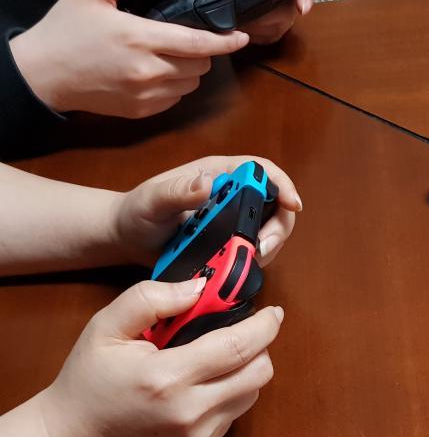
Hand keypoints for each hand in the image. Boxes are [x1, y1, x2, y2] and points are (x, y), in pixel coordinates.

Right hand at [9, 0, 248, 117]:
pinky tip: (157, 73)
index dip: (225, 42)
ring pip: (191, 85)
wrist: (42, 74)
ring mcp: (146, 95)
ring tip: (170, 55)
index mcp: (139, 38)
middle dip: (202, 52)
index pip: (197, 43)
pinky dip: (176, 86)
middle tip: (186, 39)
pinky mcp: (142, 112)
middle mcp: (148, 71)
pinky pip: (175, 100)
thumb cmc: (65, 29)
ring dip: (190, 70)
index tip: (242, 37)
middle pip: (200, 65)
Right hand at [38, 279, 282, 436]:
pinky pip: (235, 414)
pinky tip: (204, 384)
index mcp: (167, 377)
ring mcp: (198, 435)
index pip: (238, 347)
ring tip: (219, 357)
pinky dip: (231, 394)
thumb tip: (200, 288)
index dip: (264, 326)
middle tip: (245, 332)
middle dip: (261, 347)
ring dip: (247, 370)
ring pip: (252, 394)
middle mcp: (189, 411)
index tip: (272, 312)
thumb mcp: (106, 326)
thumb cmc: (89, 378)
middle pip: (259, 373)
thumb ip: (151, 299)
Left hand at [111, 156, 301, 266]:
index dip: (283, 185)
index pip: (262, 171)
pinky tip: (238, 265)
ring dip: (268, 246)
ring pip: (270, 229)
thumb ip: (178, 190)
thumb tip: (209, 184)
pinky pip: (256, 249)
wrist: (128, 239)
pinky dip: (255, 259)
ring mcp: (235, 220)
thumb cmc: (137, 211)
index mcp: (219, 175)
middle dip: (278, 227)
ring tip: (247, 258)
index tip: (293, 205)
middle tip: (263, 247)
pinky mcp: (233, 242)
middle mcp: (233, 195)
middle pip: (275, 204)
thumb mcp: (153, 199)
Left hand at [204, 0, 316, 44]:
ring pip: (280, 25)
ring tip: (241, 20)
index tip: (302, 8)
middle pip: (291, 10)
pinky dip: (258, 35)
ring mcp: (281, 10)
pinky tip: (244, 28)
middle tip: (247, 16)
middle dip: (270, 16)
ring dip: (262, 26)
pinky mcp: (271, 26)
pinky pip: (270, 36)